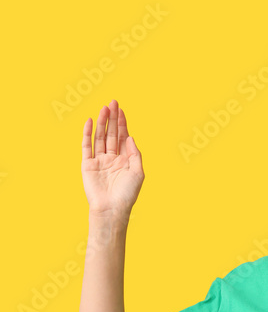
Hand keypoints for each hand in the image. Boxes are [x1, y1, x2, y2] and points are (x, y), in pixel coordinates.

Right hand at [81, 100, 143, 215]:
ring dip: (101, 122)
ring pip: (100, 137)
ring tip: (104, 108)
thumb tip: (129, 136)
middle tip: (112, 102)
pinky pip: (86, 146)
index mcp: (125, 161)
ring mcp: (99, 161)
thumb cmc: (127, 194)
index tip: (121, 110)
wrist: (111, 209)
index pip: (123, 137)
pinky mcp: (88, 165)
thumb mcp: (138, 173)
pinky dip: (87, 133)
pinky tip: (89, 121)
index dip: (122, 123)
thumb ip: (135, 154)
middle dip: (112, 119)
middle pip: (111, 134)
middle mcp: (112, 159)